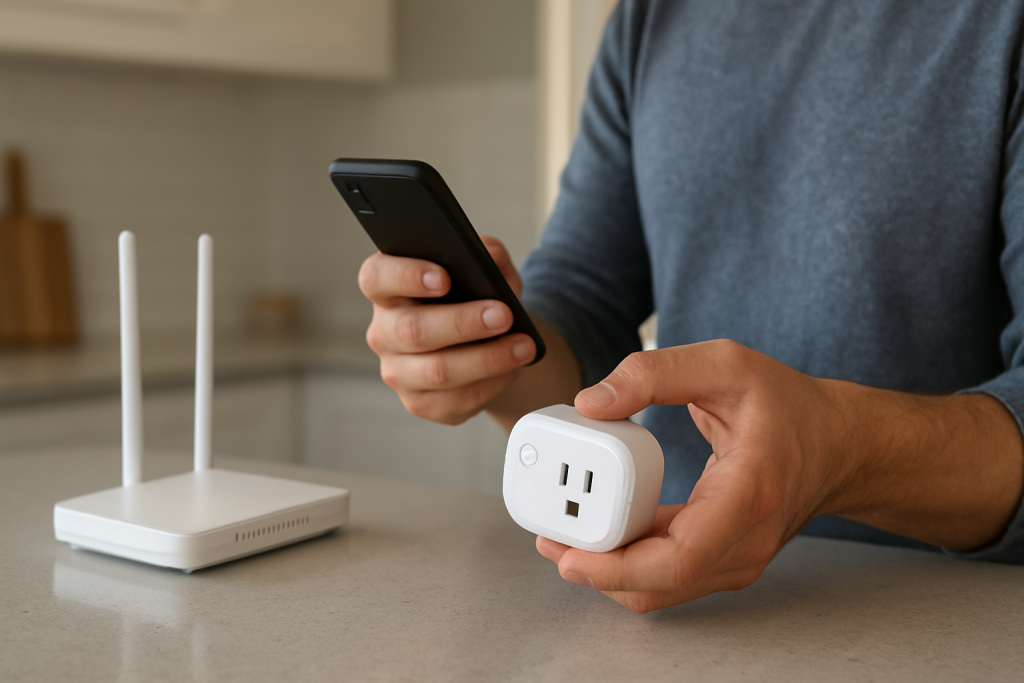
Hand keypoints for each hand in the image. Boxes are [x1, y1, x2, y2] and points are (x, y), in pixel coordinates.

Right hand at [359, 236, 536, 424]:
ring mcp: (399, 371)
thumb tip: (493, 260)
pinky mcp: (420, 403)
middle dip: (462, 323)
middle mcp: (384, 331)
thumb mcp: (485, 266)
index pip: (377, 278)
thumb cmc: (475, 295)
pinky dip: (491, 384)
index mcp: (387, 288)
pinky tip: (513, 368)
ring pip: (437, 371)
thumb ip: (486, 254)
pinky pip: (455, 400)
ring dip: (486, 359)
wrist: (486, 340)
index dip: (406, 276)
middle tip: (503, 315)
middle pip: (412, 330)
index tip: (444, 278)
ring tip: (523, 346)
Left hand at [536, 340, 1023, 612]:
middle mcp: (742, 542)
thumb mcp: (723, 365)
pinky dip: (627, 562)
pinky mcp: (723, 560)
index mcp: (745, 497)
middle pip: (656, 584)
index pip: (675, 559)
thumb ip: (655, 373)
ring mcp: (735, 559)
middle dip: (593, 568)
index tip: (567, 552)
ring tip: (562, 535)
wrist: (836, 443)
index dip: (613, 566)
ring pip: (658, 590)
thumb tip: (591, 403)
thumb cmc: (786, 405)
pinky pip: (666, 576)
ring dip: (606, 570)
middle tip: (547, 537)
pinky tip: (598, 534)